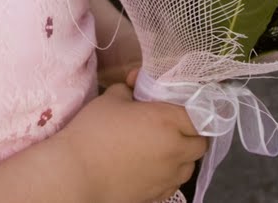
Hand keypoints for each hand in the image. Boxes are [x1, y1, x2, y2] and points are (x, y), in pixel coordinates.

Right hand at [57, 80, 205, 202]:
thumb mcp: (111, 99)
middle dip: (191, 133)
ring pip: (190, 165)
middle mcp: (176, 151)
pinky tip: (151, 167)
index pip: (199, 115)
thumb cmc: (93, 132)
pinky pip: (174, 183)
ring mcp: (169, 177)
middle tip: (171, 126)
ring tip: (161, 148)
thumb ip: (130, 89)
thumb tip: (136, 86)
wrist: (76, 174)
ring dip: (182, 156)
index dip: (191, 109)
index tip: (177, 106)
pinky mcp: (158, 195)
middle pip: (200, 143)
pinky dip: (169, 174)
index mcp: (168, 122)